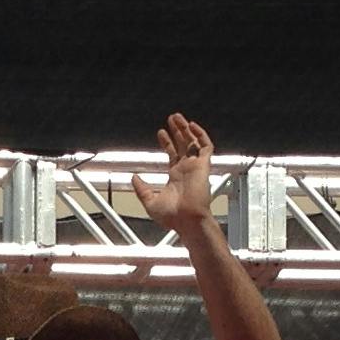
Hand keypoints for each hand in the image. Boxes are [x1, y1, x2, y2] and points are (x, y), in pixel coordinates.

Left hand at [132, 112, 215, 237]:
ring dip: (186, 129)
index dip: (166, 142)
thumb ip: (141, 188)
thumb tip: (133, 177)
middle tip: (171, 119)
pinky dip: (201, 135)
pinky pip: (206, 146)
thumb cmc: (173, 217)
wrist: (188, 221)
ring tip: (178, 117)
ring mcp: (195, 166)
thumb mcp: (149, 201)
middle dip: (177, 131)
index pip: (172, 154)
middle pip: (183, 144)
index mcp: (175, 176)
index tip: (161, 132)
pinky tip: (192, 126)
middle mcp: (186, 169)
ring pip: (193, 142)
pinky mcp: (204, 166)